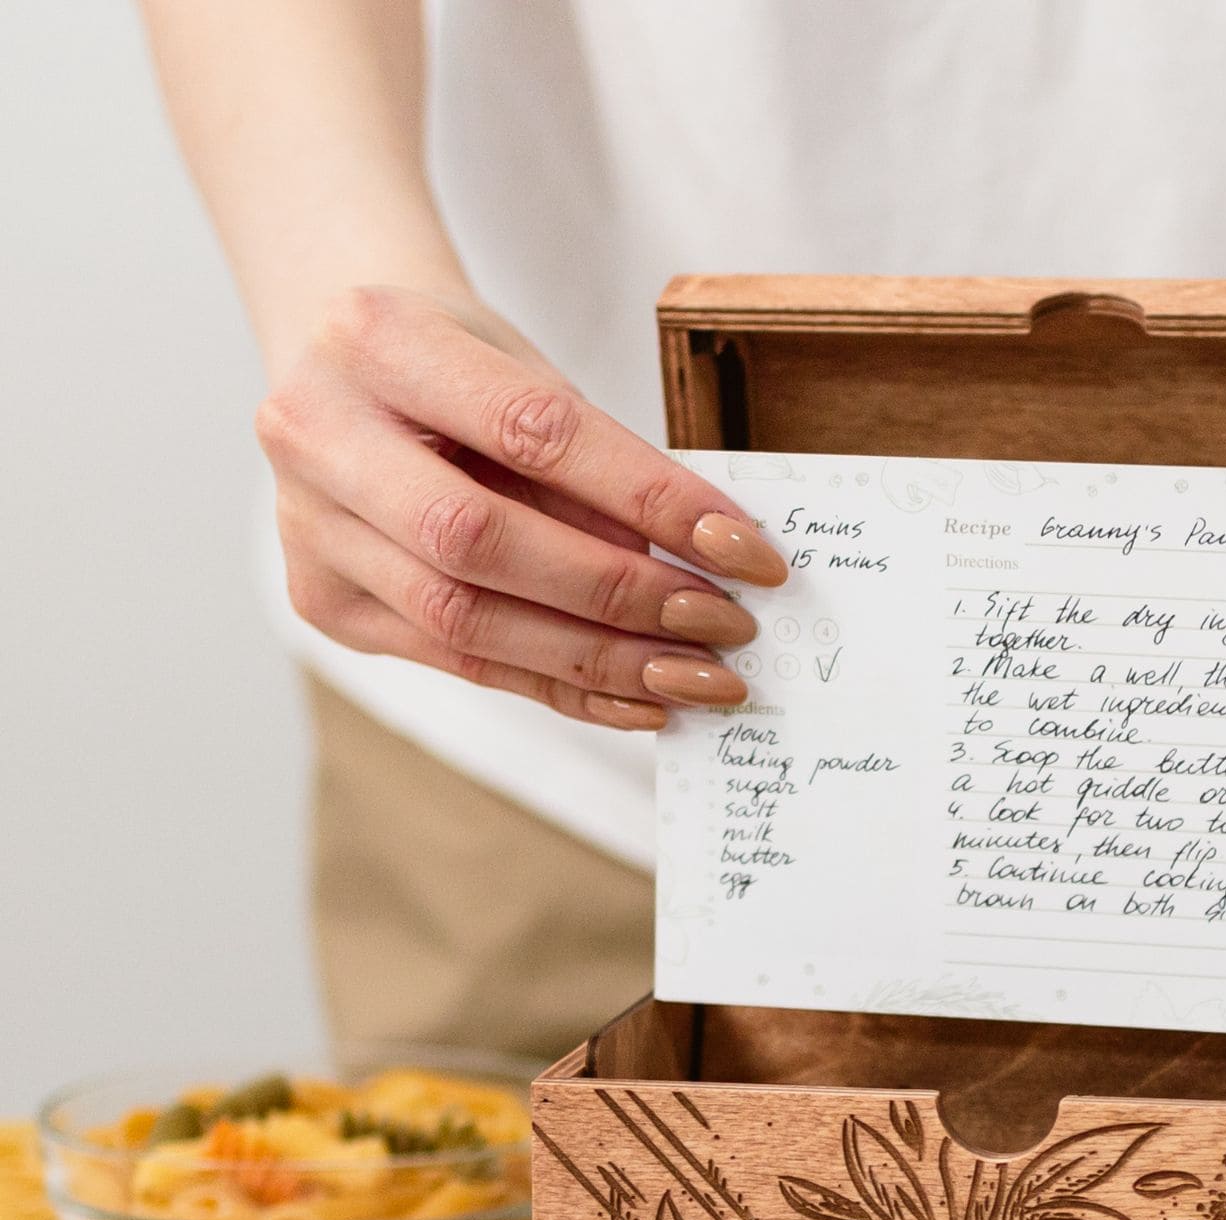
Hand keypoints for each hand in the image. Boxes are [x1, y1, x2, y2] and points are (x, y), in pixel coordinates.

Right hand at [257, 286, 787, 727]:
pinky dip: (561, 687)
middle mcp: (318, 434)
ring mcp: (308, 527)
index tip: (745, 549)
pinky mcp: (325, 603)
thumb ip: (593, 463)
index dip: (649, 498)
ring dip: (600, 660)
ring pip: (464, 619)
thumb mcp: (523, 370)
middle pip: (480, 540)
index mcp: (375, 341)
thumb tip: (704, 564)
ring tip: (696, 677)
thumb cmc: (453, 363)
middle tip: (722, 625)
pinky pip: (460, 663)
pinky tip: (638, 701)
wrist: (340, 367)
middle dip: (619, 593)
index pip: (535, 432)